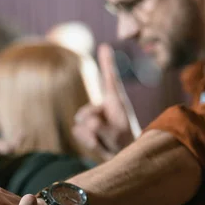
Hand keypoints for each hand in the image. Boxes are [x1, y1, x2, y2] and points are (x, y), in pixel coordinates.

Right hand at [72, 43, 139, 160]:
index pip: (110, 79)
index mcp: (116, 102)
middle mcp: (103, 106)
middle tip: (109, 136)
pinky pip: (78, 132)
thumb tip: (88, 121)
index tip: (104, 46)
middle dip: (92, 126)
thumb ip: (102, 127)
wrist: (123, 157)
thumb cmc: (125, 144)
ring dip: (92, 137)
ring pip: (80, 124)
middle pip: (85, 112)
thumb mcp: (117, 137)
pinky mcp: (86, 126)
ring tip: (107, 141)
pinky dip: (88, 141)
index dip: (107, 63)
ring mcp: (93, 115)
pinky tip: (99, 144)